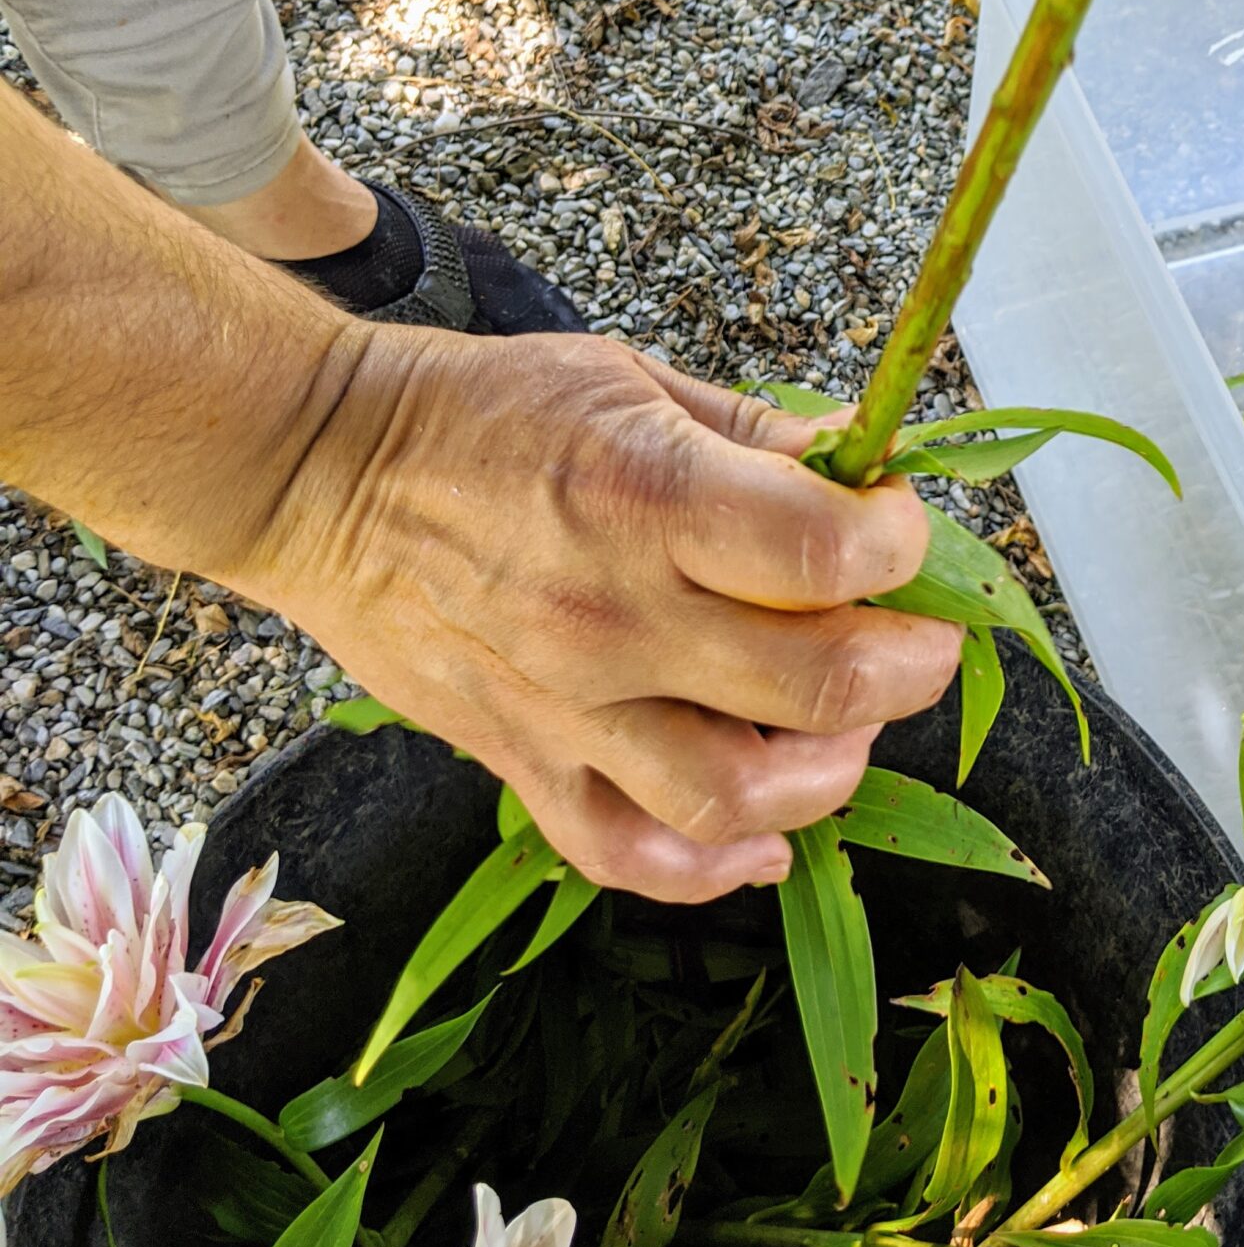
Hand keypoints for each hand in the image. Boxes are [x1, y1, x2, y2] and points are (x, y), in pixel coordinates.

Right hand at [234, 329, 962, 903]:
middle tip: (919, 641)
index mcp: (649, 497)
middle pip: (821, 685)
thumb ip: (756, 433)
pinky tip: (767, 841)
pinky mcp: (521, 760)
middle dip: (909, 667)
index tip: (897, 532)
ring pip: (741, 795)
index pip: (830, 553)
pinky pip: (628, 854)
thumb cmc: (483, 413)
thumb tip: (861, 463)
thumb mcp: (629, 377)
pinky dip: (713, 869)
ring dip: (831, 773)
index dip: (902, 546)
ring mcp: (566, 704)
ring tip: (845, 728)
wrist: (322, 473)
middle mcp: (615, 616)